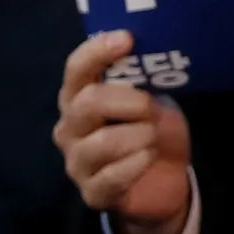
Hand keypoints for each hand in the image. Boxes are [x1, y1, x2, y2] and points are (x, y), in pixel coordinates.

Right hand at [56, 30, 195, 233]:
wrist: (164, 180)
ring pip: (102, 143)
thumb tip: (149, 51)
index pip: (75, 69)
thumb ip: (142, 78)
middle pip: (87, 104)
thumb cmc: (152, 130)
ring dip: (139, 136)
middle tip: (150, 108)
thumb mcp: (152, 98)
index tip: (127, 39)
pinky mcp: (92, 194)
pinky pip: (111, 177)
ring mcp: (77, 163)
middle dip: (128, 102)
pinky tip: (149, 158)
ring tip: (153, 138)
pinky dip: (138, 164)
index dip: (97, 52)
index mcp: (78, 98)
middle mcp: (69, 128)